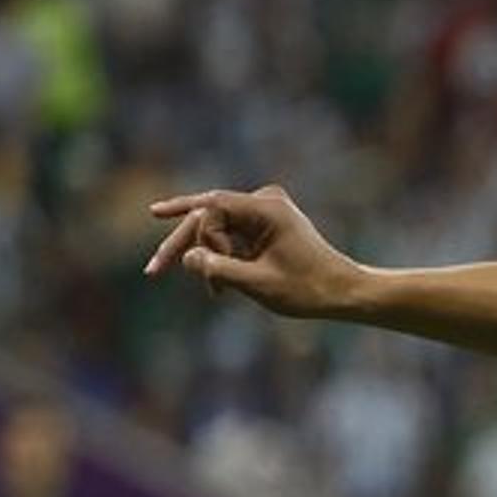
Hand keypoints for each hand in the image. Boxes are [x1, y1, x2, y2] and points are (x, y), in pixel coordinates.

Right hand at [143, 184, 368, 317]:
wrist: (344, 292)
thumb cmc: (308, 290)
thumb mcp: (258, 283)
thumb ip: (219, 269)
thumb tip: (186, 257)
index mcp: (267, 208)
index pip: (212, 205)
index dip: (181, 216)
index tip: (163, 229)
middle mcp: (265, 202)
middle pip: (209, 216)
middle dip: (184, 244)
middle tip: (152, 270)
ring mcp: (265, 212)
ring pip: (217, 229)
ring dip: (208, 258)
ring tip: (215, 293)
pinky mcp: (264, 225)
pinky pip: (231, 236)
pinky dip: (222, 259)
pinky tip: (220, 287)